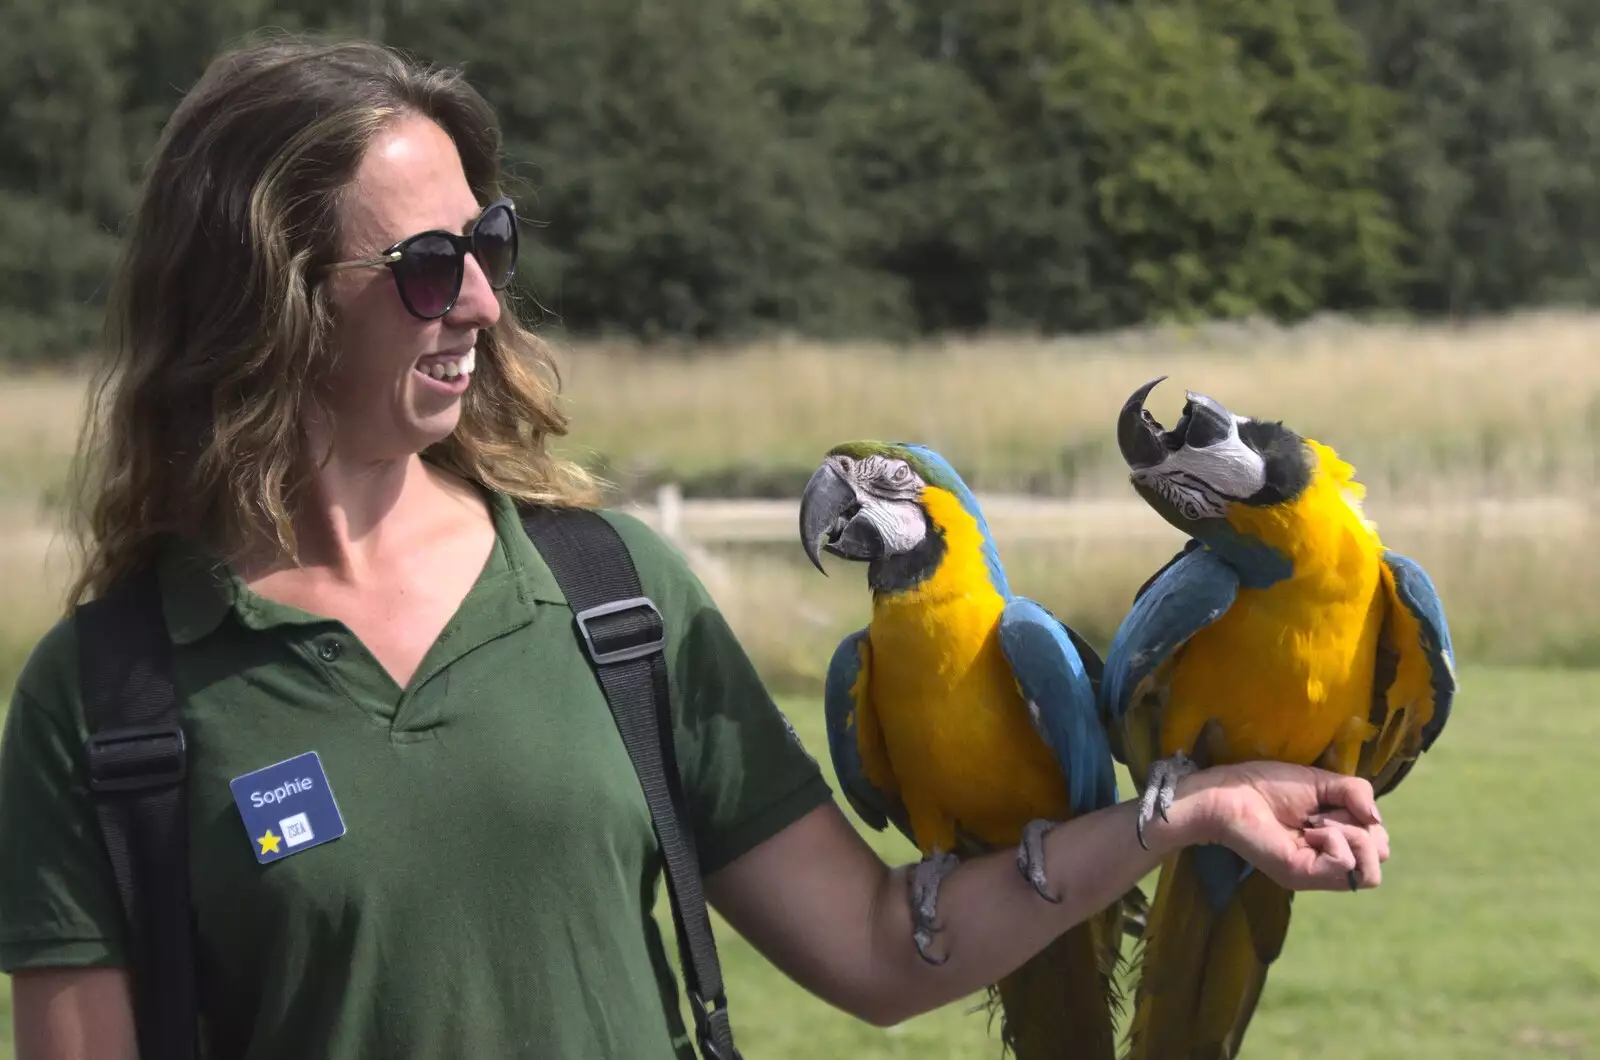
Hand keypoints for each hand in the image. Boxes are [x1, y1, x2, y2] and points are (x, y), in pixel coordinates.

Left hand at [1181, 761, 1390, 891]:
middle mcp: (1328, 862)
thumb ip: (1357, 794)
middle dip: (1362, 826)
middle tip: (1323, 814)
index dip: (1367, 820)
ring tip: (1316, 823)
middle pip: (1381, 856)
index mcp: (1335, 842)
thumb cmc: (1269, 785)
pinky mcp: (1302, 873)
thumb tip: (1376, 819)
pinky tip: (1309, 830)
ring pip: (1370, 871)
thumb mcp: (1324, 782)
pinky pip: (1344, 864)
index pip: (1380, 844)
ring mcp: (1316, 872)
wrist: (1230, 791)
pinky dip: (1335, 840)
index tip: (1332, 805)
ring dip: (1352, 835)